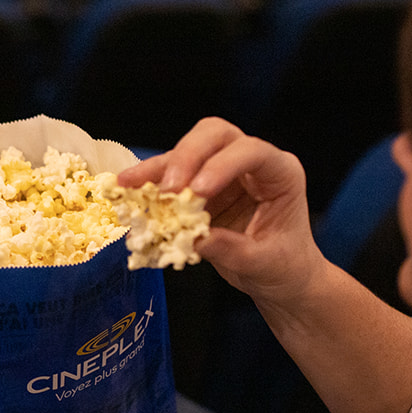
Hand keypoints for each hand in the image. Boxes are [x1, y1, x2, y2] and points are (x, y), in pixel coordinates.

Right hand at [119, 117, 323, 309]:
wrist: (280, 276)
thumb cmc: (284, 265)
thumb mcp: (264, 263)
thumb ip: (233, 250)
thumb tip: (198, 239)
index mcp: (279, 173)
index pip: (251, 152)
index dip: (222, 165)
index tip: (198, 191)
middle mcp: (250, 164)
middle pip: (215, 136)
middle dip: (187, 156)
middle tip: (168, 188)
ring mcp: (222, 170)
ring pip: (187, 151)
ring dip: (158, 167)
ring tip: (130, 183)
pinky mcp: (199, 185)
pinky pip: (171, 176)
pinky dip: (149, 182)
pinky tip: (128, 189)